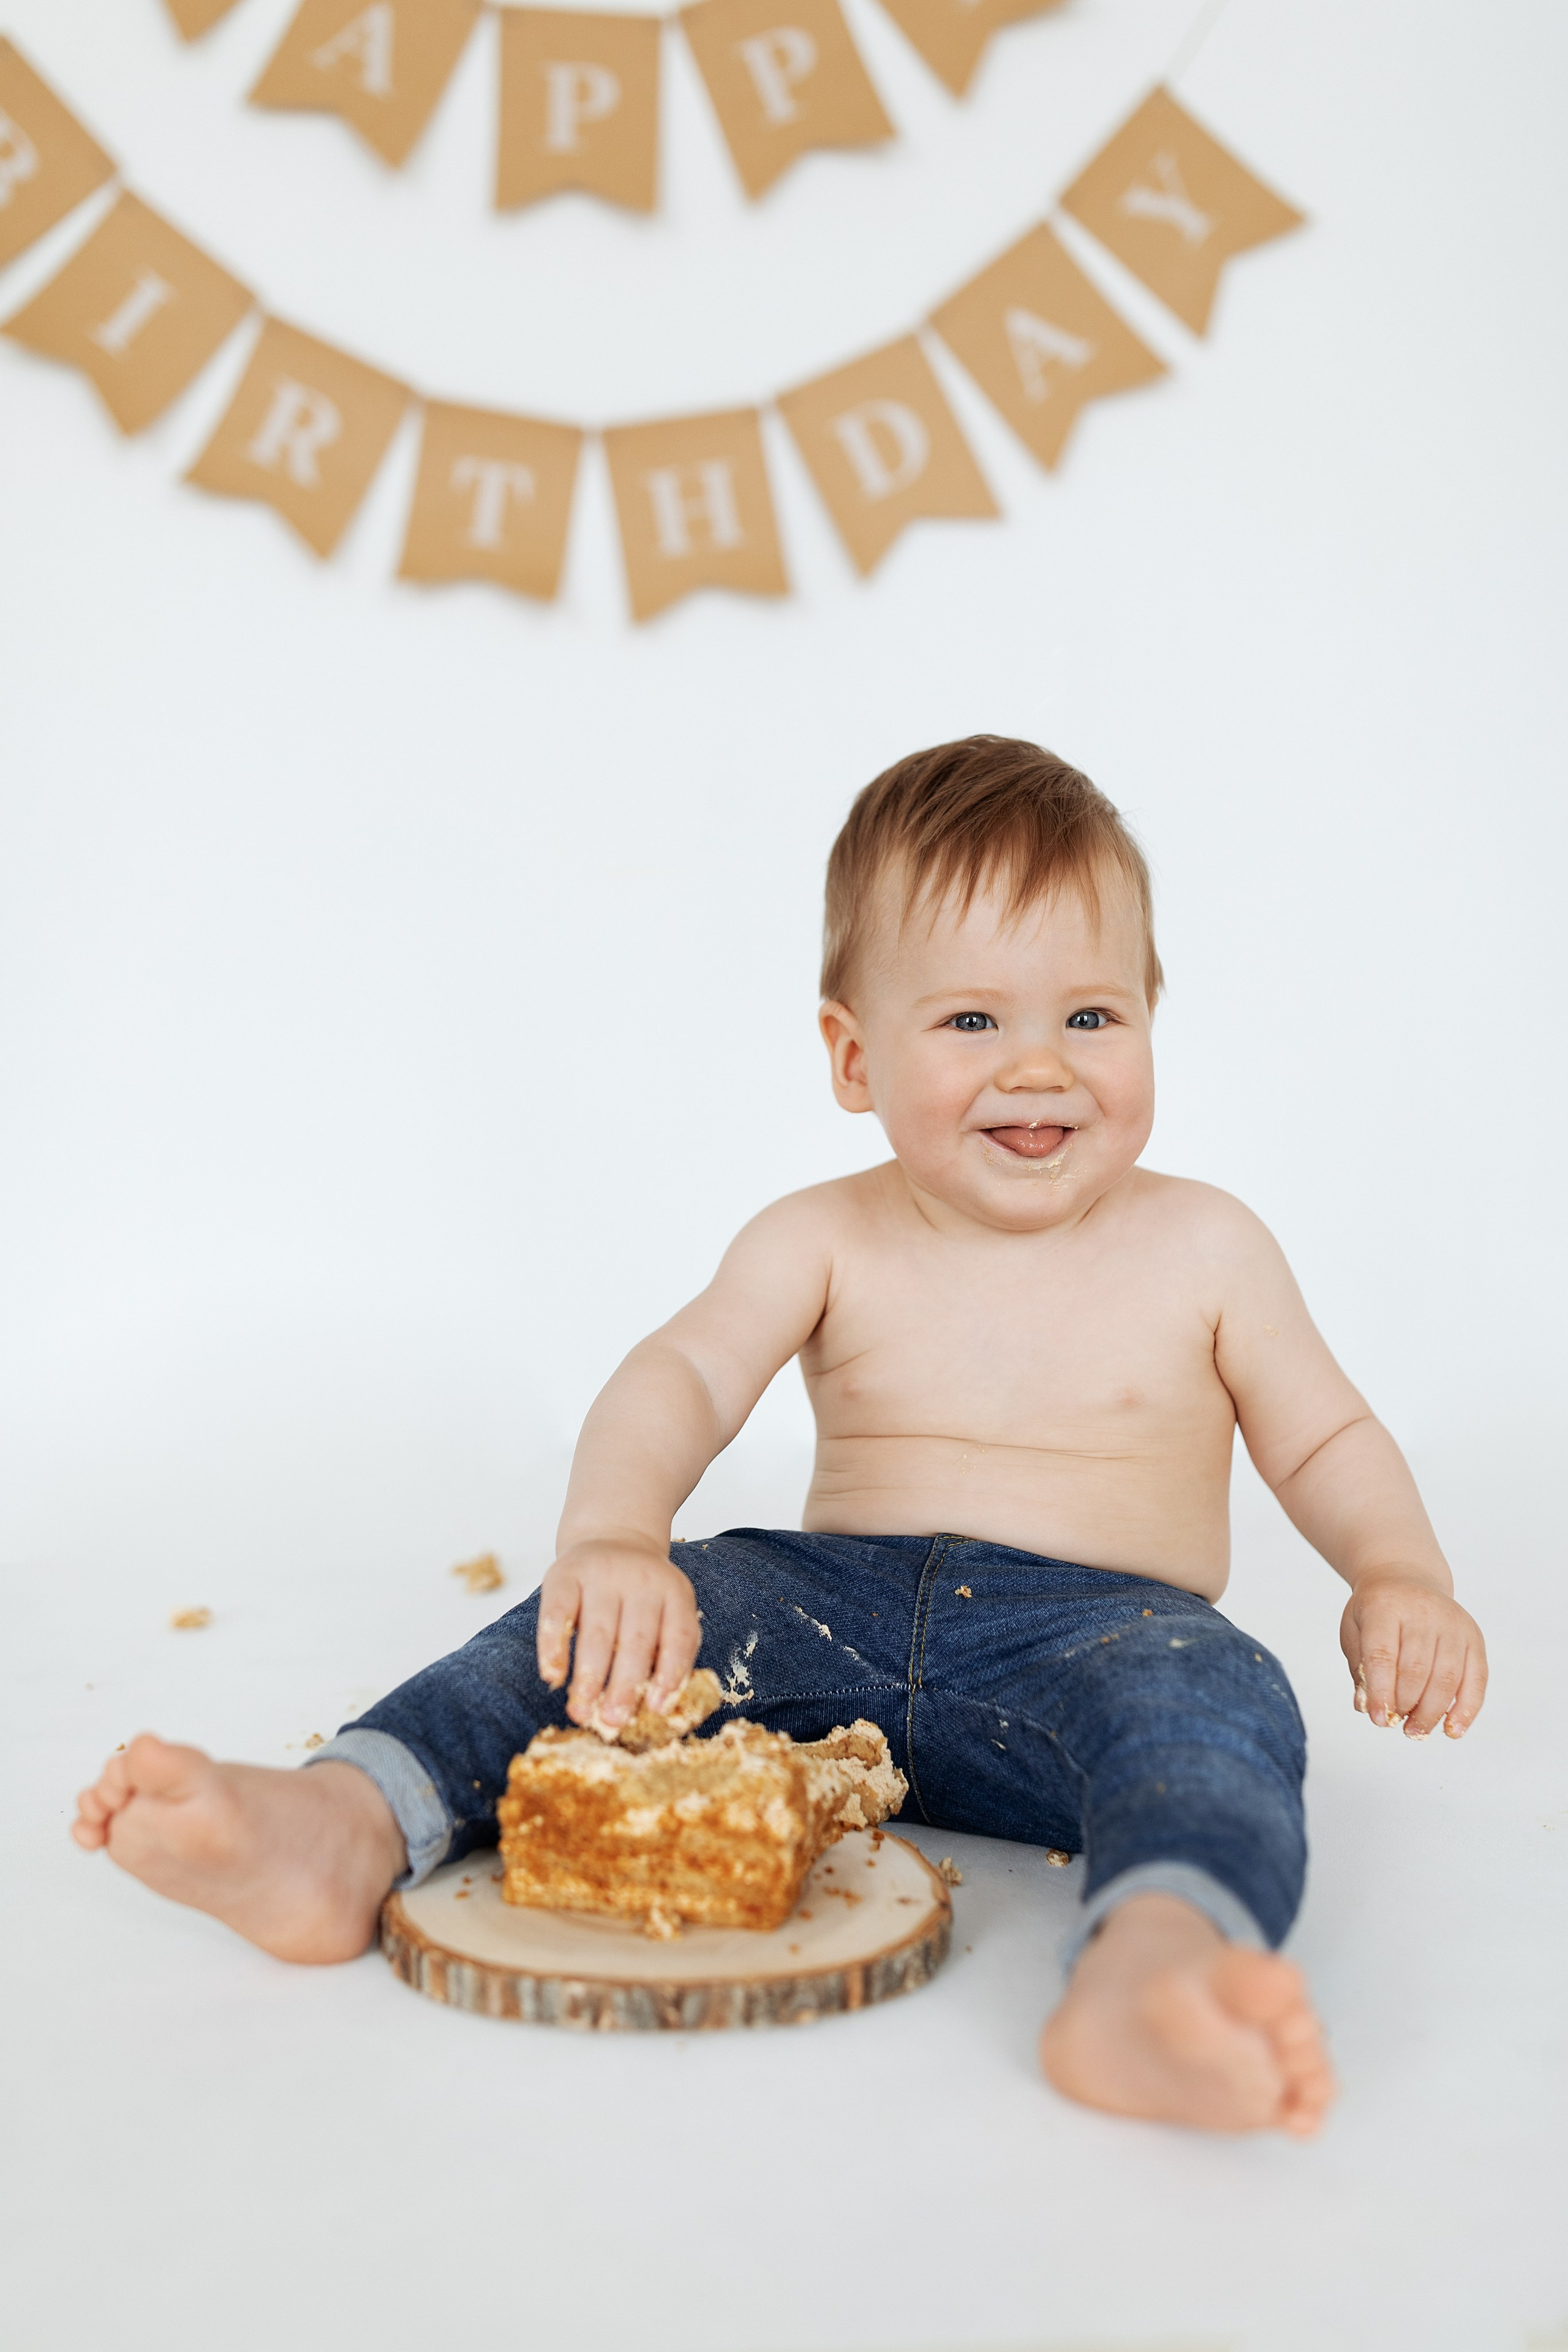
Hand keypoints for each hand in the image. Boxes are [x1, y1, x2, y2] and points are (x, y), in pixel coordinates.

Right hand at [536, 1538, 699, 1728]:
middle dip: (624, 1686)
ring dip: (589, 1676)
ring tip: (582, 1710)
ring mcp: (601, 1574)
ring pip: (598, 1631)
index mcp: (675, 1592)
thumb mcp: (665, 1609)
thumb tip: (654, 1708)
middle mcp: (641, 1579)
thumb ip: (666, 1650)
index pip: (679, 1636)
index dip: (670, 1674)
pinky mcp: (564, 1573)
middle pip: (636, 1639)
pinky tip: (552, 1676)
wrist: (612, 1536)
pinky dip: (553, 1647)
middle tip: (613, 1721)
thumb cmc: (641, 1595)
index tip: (656, 1708)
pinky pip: (557, 1613)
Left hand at [1339, 1570, 1486, 1738]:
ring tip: (1415, 1731)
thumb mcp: (1355, 1629)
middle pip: (1417, 1670)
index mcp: (1385, 1607)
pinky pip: (1476, 1679)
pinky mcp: (1473, 1636)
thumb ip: (1359, 1668)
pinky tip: (1453, 1730)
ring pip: (1447, 1678)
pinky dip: (1466, 1709)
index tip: (1378, 1719)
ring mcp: (1453, 1623)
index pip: (1383, 1655)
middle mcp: (1423, 1612)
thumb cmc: (1377, 1610)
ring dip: (1432, 1712)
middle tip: (1395, 1724)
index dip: (1381, 1692)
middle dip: (1405, 1705)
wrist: (1407, 1577)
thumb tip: (1366, 1707)